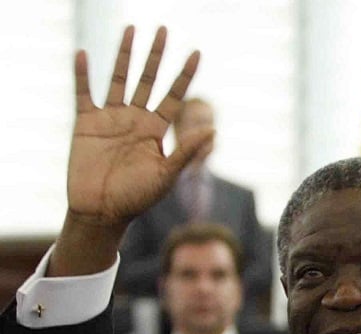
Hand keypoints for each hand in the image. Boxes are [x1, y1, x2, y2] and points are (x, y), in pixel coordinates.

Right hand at [49, 26, 213, 275]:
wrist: (101, 212)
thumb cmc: (136, 199)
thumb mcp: (165, 175)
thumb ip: (186, 152)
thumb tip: (213, 131)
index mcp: (156, 131)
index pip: (174, 97)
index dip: (184, 76)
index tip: (196, 53)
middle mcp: (136, 120)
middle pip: (148, 80)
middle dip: (156, 56)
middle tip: (163, 29)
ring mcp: (111, 119)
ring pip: (119, 79)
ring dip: (125, 55)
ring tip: (131, 29)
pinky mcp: (86, 124)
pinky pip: (83, 93)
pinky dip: (82, 75)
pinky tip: (83, 54)